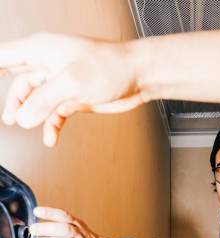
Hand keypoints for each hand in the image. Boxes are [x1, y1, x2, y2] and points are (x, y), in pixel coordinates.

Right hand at [0, 33, 144, 145]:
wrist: (138, 76)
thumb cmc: (110, 67)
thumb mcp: (71, 83)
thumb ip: (43, 101)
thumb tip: (23, 117)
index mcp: (42, 50)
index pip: (5, 56)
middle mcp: (48, 64)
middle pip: (18, 80)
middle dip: (10, 98)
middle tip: (6, 116)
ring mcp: (61, 81)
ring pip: (36, 100)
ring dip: (29, 114)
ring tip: (22, 125)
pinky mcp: (73, 96)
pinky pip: (54, 113)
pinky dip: (51, 125)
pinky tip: (50, 137)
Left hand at [30, 206, 106, 237]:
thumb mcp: (74, 226)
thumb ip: (58, 223)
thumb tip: (36, 223)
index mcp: (76, 224)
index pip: (63, 215)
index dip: (50, 212)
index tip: (36, 211)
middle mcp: (79, 234)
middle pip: (65, 229)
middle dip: (47, 228)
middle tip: (33, 230)